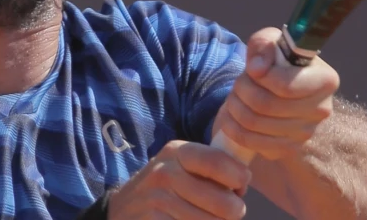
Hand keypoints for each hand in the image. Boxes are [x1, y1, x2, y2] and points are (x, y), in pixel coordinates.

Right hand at [106, 140, 249, 218]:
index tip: (241, 186)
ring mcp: (158, 202)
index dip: (240, 178)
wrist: (121, 209)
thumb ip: (210, 165)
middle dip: (235, 211)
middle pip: (224, 203)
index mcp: (177, 152)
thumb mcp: (179, 165)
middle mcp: (165, 173)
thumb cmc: (163, 186)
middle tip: (230, 211)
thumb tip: (244, 180)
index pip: (219, 162)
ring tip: (211, 218)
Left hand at [212, 27, 340, 161]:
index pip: (285, 86)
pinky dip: (234, 127)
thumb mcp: (269, 41)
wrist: (274, 87)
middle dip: (242, 90)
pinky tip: (234, 115)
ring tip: (235, 96)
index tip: (253, 69)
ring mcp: (306, 133)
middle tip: (238, 83)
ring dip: (234, 107)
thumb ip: (263, 44)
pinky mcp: (288, 149)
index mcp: (325, 80)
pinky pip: (252, 142)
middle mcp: (322, 110)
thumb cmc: (275, 60)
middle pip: (265, 105)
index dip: (260, 76)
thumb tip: (257, 69)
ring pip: (254, 123)